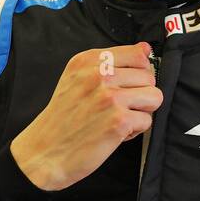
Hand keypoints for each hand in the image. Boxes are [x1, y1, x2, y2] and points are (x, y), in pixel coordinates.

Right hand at [10, 44, 161, 191]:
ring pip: (154, 97)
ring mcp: (110, 97)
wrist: (44, 152)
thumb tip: (145, 49)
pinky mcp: (119, 121)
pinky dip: (135, 130)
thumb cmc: (63, 118)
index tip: (126, 84)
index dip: (138, 72)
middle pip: (149, 77)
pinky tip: (115, 133)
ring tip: (119, 118)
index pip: (137, 54)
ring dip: (141, 111)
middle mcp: (99, 75)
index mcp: (88, 61)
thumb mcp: (77, 79)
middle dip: (139, 95)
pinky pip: (147, 120)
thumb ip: (112, 62)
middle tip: (116, 108)